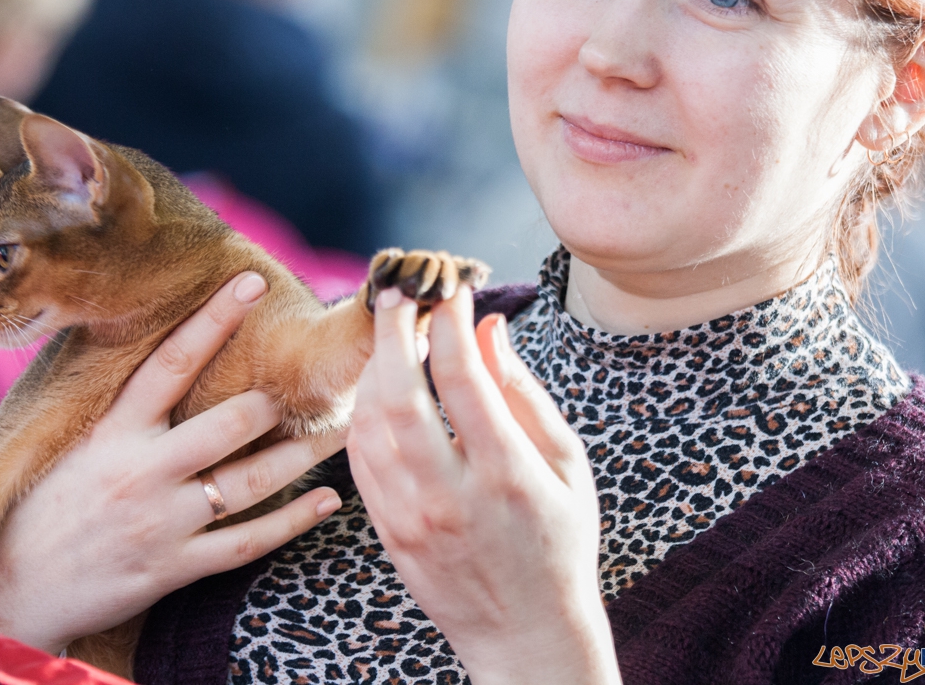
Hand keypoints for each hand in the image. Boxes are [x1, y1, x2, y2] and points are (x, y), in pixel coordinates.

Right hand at [0, 272, 345, 653]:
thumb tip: (159, 348)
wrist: (8, 592)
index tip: (252, 282)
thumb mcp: (67, 443)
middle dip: (275, 399)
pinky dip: (292, 521)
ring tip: (343, 429)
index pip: (170, 360)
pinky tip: (325, 500)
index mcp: (111, 430)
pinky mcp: (173, 567)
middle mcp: (140, 470)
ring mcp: (161, 521)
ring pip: (249, 480)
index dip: (214, 317)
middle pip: (229, 421)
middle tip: (317, 380)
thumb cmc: (39, 507)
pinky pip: (246, 542)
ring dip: (304, 454)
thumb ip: (115, 404)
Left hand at [347, 286, 620, 684]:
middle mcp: (451, 495)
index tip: (451, 290)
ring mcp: (410, 518)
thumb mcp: (566, 464)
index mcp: (507, 474)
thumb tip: (488, 326)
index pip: (462, 377)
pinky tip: (379, 389)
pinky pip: (358, 458)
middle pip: (400, 395)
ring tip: (390, 338)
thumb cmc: (559, 542)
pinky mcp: (387, 532)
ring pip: (368, 424)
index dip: (450, 321)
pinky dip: (362, 412)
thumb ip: (524, 392)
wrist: (526, 634)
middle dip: (392, 332)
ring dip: (372, 369)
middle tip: (397, 294)